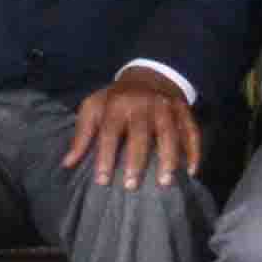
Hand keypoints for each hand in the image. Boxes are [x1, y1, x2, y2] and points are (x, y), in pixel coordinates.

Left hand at [64, 68, 208, 191]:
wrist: (148, 74)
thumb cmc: (115, 99)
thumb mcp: (93, 107)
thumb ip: (82, 134)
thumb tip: (67, 163)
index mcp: (117, 104)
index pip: (109, 132)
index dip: (104, 156)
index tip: (101, 180)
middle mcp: (143, 105)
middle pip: (140, 133)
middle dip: (136, 160)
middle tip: (132, 186)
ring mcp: (166, 107)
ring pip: (169, 133)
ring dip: (168, 157)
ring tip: (165, 182)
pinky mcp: (184, 111)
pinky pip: (192, 131)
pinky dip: (194, 151)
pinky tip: (191, 171)